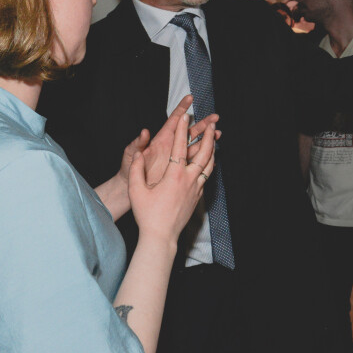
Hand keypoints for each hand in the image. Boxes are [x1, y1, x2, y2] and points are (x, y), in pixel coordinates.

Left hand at [119, 95, 219, 186]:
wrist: (131, 186)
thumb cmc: (128, 168)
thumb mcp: (131, 154)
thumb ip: (138, 143)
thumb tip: (145, 131)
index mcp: (161, 139)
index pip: (174, 120)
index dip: (182, 108)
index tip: (190, 98)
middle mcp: (171, 145)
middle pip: (190, 131)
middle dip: (203, 123)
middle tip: (215, 117)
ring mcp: (176, 156)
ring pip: (196, 145)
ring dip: (207, 139)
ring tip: (218, 134)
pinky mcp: (179, 167)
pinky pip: (194, 161)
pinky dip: (204, 157)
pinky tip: (213, 154)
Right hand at [128, 114, 215, 243]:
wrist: (161, 236)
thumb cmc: (146, 214)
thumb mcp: (136, 191)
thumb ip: (136, 170)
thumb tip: (139, 154)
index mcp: (174, 175)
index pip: (179, 146)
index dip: (182, 130)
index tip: (185, 116)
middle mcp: (189, 179)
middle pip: (204, 153)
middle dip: (208, 136)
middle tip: (212, 123)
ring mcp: (196, 188)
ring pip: (209, 164)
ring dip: (213, 149)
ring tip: (215, 138)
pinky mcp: (198, 196)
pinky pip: (207, 176)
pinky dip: (210, 165)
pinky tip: (210, 161)